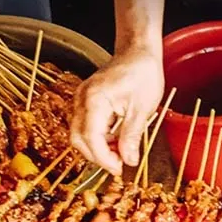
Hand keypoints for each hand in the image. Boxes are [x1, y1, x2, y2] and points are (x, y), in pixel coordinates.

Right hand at [70, 45, 163, 174]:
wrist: (138, 52)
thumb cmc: (143, 74)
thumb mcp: (142, 109)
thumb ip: (132, 136)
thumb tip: (128, 161)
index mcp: (94, 100)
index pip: (90, 138)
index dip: (103, 158)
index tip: (118, 169)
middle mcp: (81, 99)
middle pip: (78, 138)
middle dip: (97, 156)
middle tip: (119, 164)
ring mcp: (81, 99)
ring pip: (80, 133)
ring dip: (98, 147)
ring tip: (121, 152)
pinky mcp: (86, 100)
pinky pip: (86, 124)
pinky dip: (99, 136)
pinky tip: (117, 139)